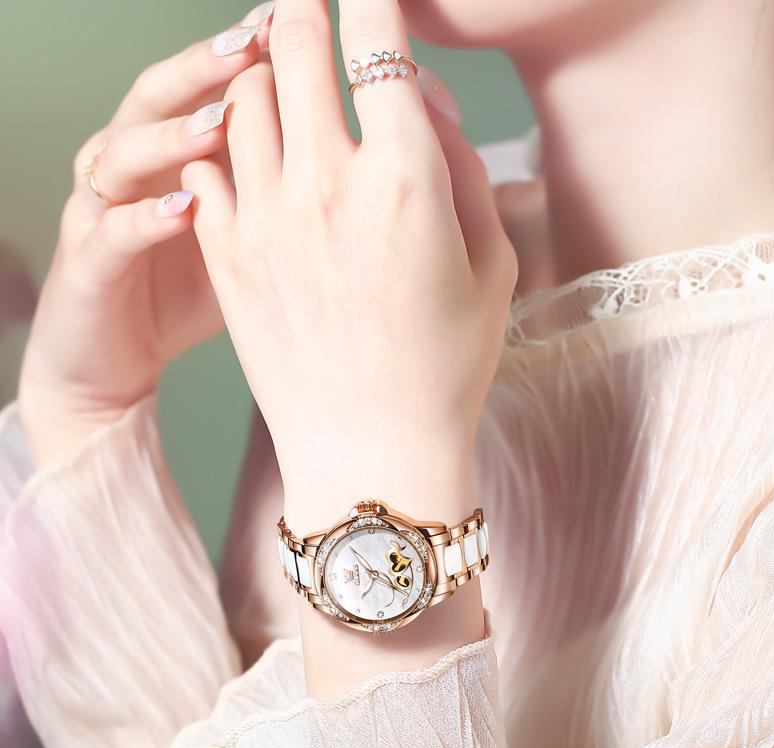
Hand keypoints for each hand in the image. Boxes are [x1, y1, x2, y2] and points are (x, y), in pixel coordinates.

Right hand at [18, 7, 274, 465]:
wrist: (112, 363)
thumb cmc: (186, 297)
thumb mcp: (245, 236)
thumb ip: (279, 188)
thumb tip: (360, 155)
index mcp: (173, 153)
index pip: (209, 84)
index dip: (248, 54)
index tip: (300, 27)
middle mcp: (133, 167)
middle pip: (161, 94)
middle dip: (206, 66)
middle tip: (256, 44)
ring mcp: (103, 209)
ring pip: (125, 151)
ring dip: (173, 134)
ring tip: (222, 123)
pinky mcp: (87, 265)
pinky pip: (112, 231)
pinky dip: (145, 217)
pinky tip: (186, 209)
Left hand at [185, 0, 516, 534]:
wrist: (371, 453)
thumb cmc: (443, 368)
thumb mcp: (491, 263)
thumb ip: (460, 166)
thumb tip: (421, 99)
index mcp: (406, 178)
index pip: (376, 33)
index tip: (373, 1)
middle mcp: (328, 182)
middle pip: (292, 37)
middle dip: (304, 15)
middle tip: (315, 26)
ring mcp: (265, 217)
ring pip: (242, 93)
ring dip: (265, 81)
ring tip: (288, 104)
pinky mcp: (225, 254)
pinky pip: (206, 161)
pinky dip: (226, 147)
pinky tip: (255, 168)